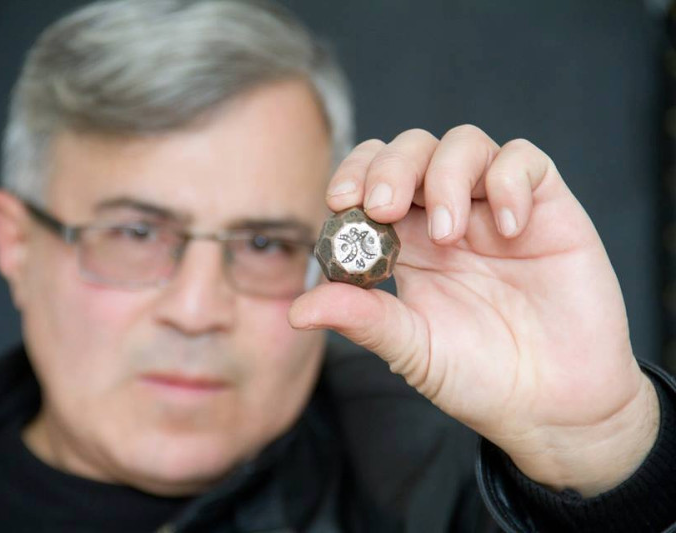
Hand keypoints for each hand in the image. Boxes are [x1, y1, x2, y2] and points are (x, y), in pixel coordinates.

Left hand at [289, 125, 659, 495]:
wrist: (552, 405)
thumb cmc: (479, 377)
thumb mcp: (412, 349)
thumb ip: (363, 320)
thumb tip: (298, 309)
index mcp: (407, 242)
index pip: (371, 178)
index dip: (354, 175)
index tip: (341, 201)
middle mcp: (447, 215)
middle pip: (411, 150)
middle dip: (391, 166)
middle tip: (384, 206)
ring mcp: (496, 208)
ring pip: (464, 144)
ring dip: (445, 176)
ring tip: (448, 233)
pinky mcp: (548, 210)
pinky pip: (525, 162)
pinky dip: (509, 181)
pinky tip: (508, 229)